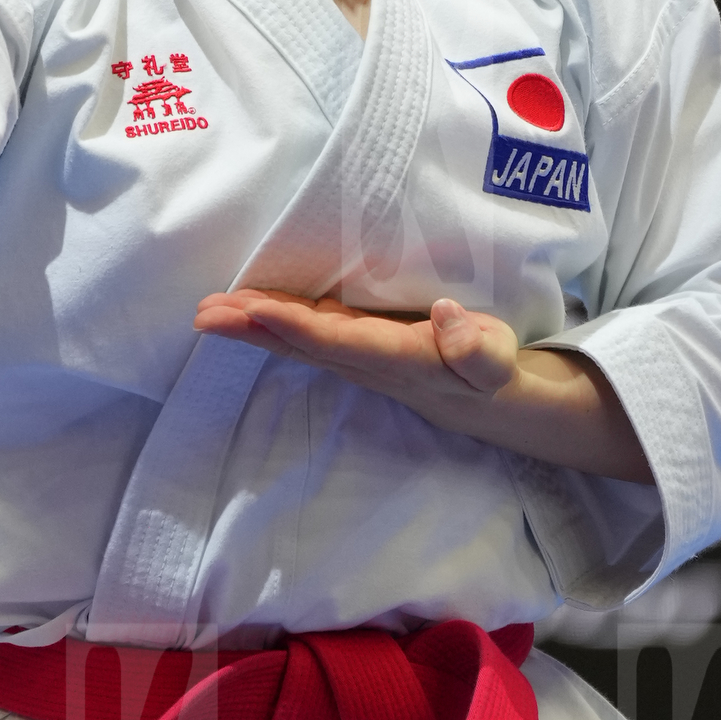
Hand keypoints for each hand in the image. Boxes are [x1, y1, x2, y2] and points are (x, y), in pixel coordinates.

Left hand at [192, 291, 651, 484]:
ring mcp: (373, 361)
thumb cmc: (507, 377)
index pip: (341, 342)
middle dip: (256, 330)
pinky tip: (257, 313)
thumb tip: (444, 319)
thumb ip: (481, 350)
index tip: (246, 311)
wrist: (516, 408)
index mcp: (404, 363)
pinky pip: (323, 337)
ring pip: (310, 342)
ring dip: (262, 327)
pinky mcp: (375, 353)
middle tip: (204, 313)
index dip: (292, 327)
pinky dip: (288, 325)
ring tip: (214, 311)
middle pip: (310, 346)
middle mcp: (378, 366)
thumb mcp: (506, 366)